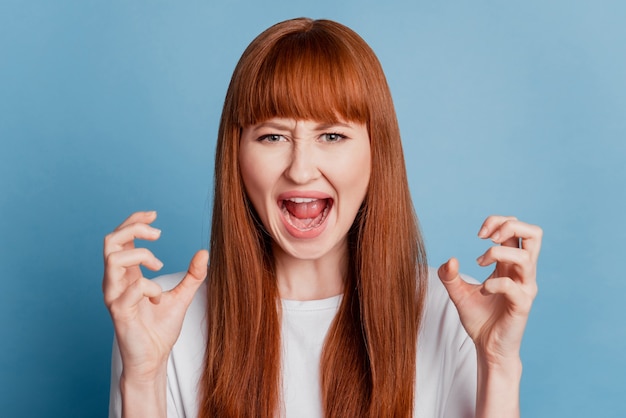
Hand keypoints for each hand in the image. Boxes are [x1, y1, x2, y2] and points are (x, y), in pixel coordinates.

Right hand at [102, 211, 207, 381]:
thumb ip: (193, 275)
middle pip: (110, 241)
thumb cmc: (161, 328)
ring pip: (113, 259)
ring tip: (159, 267)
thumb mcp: (182, 296)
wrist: (154, 358)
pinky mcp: (118, 311)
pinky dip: (150, 287)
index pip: (120, 238)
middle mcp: (116, 281)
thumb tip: (204, 252)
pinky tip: (158, 299)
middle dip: (133, 228)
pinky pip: (131, 288)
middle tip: (158, 234)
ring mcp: (114, 295)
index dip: (134, 221)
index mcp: (127, 274)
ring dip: (142, 256)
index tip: (155, 215)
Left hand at [438, 215, 541, 365]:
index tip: (479, 234)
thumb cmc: (479, 318)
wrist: (487, 347)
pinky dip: (495, 283)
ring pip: (526, 256)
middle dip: (509, 225)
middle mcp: (522, 272)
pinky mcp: (522, 305)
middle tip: (486, 238)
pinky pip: (514, 286)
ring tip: (479, 264)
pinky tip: (483, 290)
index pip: (517, 229)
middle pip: (534, 233)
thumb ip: (449, 276)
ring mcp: (525, 288)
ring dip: (498, 253)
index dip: (498, 222)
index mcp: (510, 264)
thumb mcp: (458, 293)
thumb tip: (450, 260)